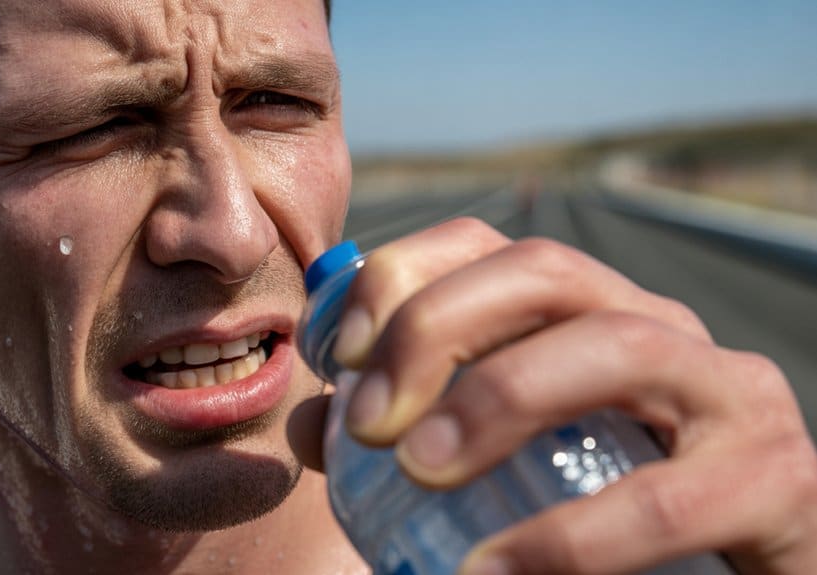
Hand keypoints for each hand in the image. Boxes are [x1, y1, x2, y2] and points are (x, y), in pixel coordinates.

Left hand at [291, 218, 816, 573]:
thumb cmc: (593, 521)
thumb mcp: (489, 463)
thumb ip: (405, 433)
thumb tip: (317, 419)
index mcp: (585, 317)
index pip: (489, 246)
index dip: (400, 275)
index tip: (336, 353)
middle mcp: (658, 327)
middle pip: (546, 271)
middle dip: (438, 328)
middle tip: (370, 421)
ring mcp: (727, 392)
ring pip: (619, 346)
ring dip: (502, 399)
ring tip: (419, 469)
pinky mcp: (775, 479)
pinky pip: (668, 496)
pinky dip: (568, 536)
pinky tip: (490, 569)